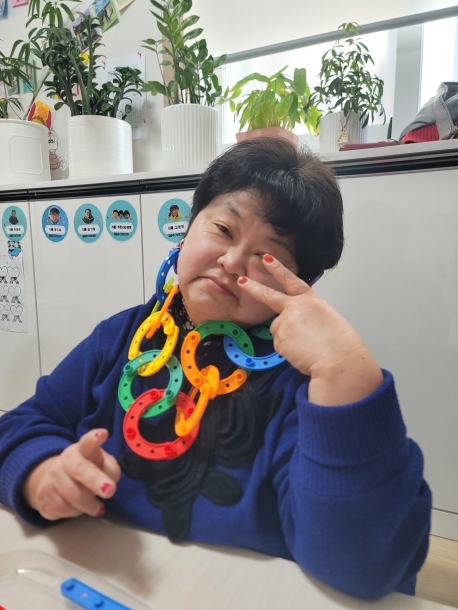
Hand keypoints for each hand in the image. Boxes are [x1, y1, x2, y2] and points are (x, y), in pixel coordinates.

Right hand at [23, 429, 120, 520]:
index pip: (87, 442)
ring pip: (74, 496)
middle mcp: (65, 460)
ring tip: (98, 507)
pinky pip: (65, 510)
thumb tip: (110, 484)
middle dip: (95, 481)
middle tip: (110, 490)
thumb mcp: (100, 464)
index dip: (94, 439)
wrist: (52, 480)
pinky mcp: (43, 496)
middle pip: (80, 470)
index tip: (102, 434)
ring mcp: (52, 478)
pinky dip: (76, 512)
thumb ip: (109, 470)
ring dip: (90, 505)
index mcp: (82, 449)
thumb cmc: (86, 470)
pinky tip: (77, 507)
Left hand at [237, 254, 382, 405]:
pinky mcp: (279, 339)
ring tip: (308, 347)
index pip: (291, 281)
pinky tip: (303, 353)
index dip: (278, 269)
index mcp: (311, 300)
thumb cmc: (341, 344)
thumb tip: (299, 324)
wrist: (339, 360)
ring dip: (288, 340)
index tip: (267, 259)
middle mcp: (295, 307)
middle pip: (269, 296)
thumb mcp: (327, 319)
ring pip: (279, 331)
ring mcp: (285, 322)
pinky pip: (281, 346)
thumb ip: (308, 316)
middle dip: (253, 287)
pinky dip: (290, 352)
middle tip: (241, 280)